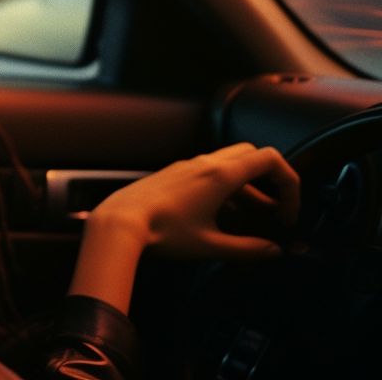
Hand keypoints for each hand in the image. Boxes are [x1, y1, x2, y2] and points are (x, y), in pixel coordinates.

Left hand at [67, 142, 298, 313]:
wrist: (118, 223)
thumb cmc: (162, 232)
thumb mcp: (210, 245)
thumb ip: (247, 249)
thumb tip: (272, 251)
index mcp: (220, 175)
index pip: (270, 159)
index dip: (289, 183)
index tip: (288, 211)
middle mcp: (205, 163)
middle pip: (252, 156)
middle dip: (271, 181)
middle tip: (275, 210)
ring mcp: (187, 167)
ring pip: (229, 165)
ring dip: (247, 188)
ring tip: (252, 219)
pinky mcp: (173, 175)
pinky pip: (208, 173)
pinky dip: (224, 189)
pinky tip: (221, 216)